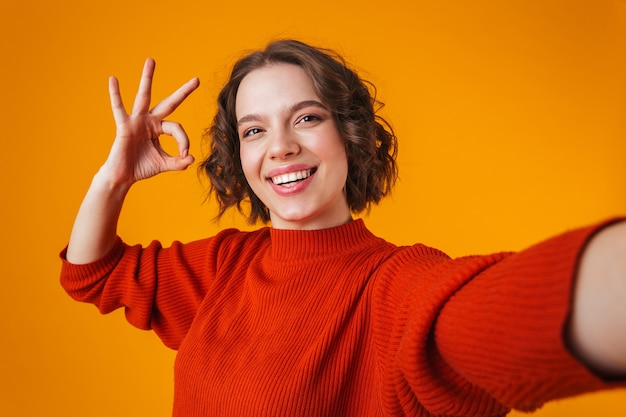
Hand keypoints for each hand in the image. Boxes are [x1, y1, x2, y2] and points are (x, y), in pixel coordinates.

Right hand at [102, 58, 199, 187]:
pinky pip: (119, 109)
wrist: (123, 176)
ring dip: (148, 78)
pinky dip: (115, 94)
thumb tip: (191, 159)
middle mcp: (150, 120)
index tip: (184, 155)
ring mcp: (137, 121)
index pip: (178, 128)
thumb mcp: (165, 164)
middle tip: (197, 80)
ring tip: (151, 61)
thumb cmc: (142, 167)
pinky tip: (113, 80)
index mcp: (160, 128)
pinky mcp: (125, 126)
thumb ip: (179, 162)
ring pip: (144, 96)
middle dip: (183, 92)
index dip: (184, 142)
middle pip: (169, 103)